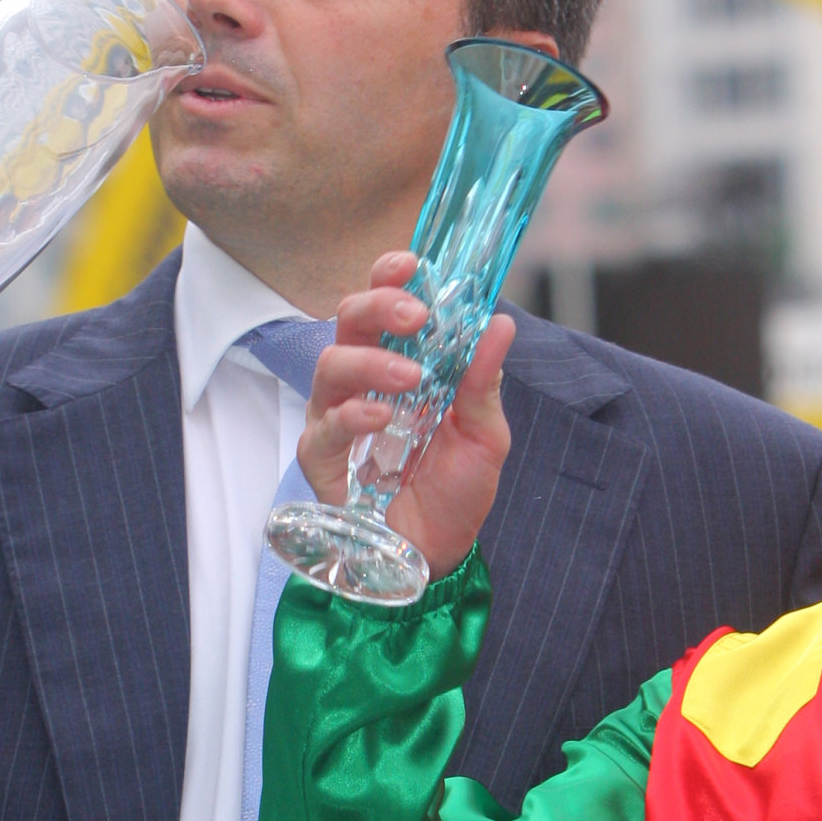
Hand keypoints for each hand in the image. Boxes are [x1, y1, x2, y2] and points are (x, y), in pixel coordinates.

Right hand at [298, 253, 516, 580]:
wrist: (438, 555)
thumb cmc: (456, 493)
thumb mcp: (484, 435)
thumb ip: (484, 380)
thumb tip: (499, 322)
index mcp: (401, 365)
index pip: (384, 307)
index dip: (389, 278)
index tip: (412, 265)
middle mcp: (363, 384)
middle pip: (349, 322)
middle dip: (378, 307)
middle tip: (414, 316)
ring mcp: (337, 419)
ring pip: (331, 366)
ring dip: (371, 364)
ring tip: (410, 381)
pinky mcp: (322, 460)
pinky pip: (324, 426)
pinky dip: (352, 416)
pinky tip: (382, 420)